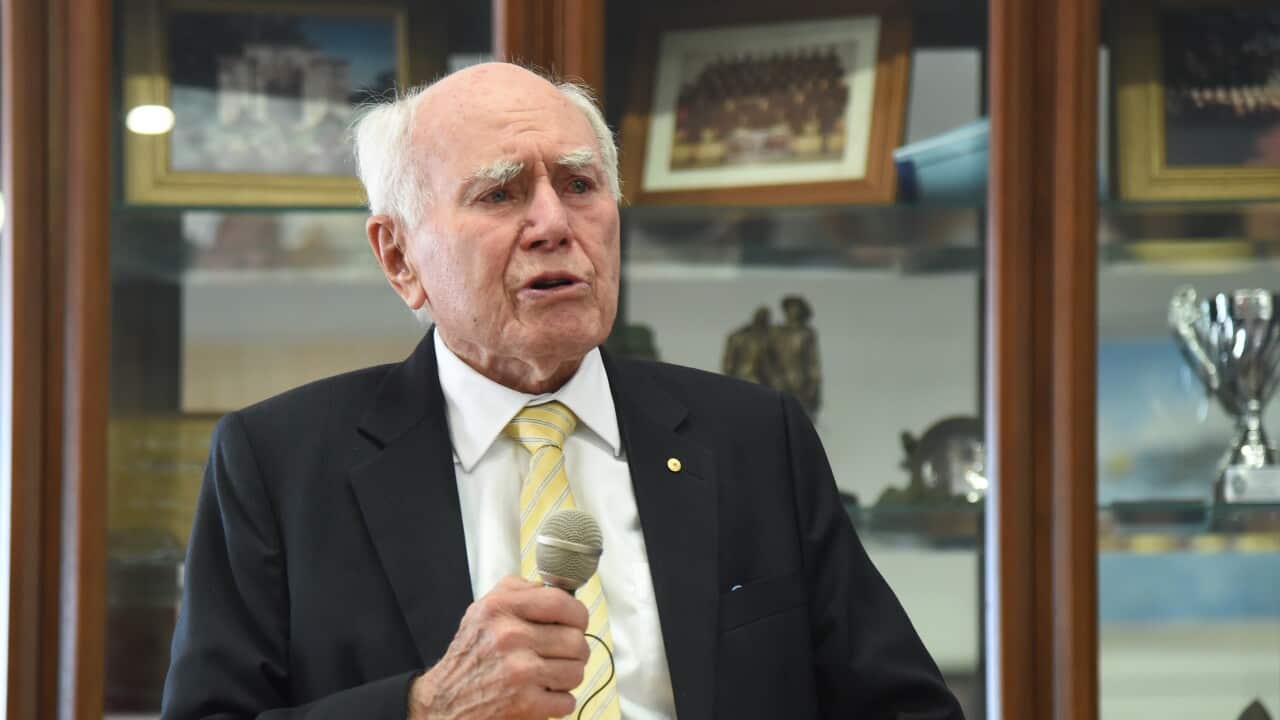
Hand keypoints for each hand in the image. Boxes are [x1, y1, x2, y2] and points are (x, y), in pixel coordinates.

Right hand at [408, 575, 589, 719]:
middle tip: (562, 654)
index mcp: (500, 609)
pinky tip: (543, 694)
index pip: (561, 602)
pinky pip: (567, 700)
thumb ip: (516, 590)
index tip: (577, 622)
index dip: (578, 614)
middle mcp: (509, 637)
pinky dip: (559, 701)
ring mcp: (519, 671)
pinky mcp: (525, 704)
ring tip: (550, 674)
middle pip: (576, 640)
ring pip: (576, 670)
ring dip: (568, 676)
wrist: (444, 701)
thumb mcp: (482, 609)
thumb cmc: (470, 655)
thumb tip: (554, 587)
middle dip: (575, 650)